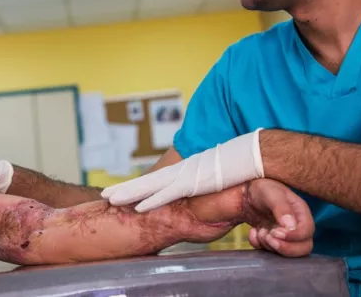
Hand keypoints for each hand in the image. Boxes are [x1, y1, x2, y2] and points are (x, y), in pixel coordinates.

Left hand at [101, 130, 264, 211]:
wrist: (256, 154)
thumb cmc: (243, 164)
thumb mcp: (220, 176)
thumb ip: (209, 183)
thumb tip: (207, 190)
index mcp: (186, 170)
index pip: (156, 179)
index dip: (138, 186)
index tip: (123, 191)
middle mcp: (182, 171)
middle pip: (147, 181)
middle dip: (125, 188)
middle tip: (105, 195)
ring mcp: (186, 176)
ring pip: (150, 187)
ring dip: (129, 194)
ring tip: (110, 200)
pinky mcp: (193, 183)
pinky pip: (167, 194)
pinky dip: (151, 201)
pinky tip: (136, 207)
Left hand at [240, 179, 314, 256]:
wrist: (245, 194)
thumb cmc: (262, 189)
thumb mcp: (271, 193)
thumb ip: (282, 208)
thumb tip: (291, 227)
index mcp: (301, 213)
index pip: (307, 231)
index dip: (294, 236)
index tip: (276, 232)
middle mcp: (297, 226)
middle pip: (303, 247)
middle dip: (285, 247)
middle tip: (268, 238)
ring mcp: (285, 236)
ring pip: (287, 252)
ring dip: (270, 245)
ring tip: (259, 231)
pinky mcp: (273, 241)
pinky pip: (270, 252)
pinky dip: (259, 245)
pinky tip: (253, 232)